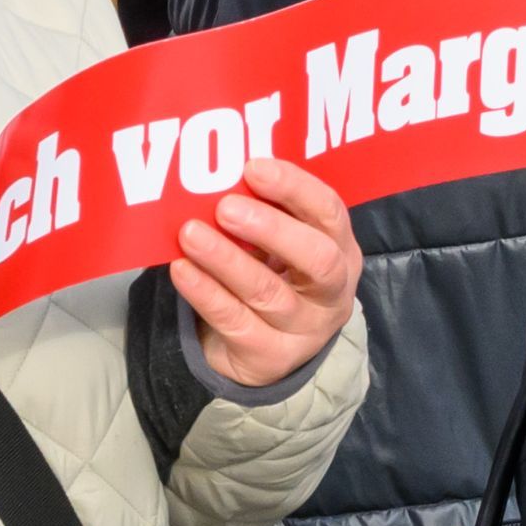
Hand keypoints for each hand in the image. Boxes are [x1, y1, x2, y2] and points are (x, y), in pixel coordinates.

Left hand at [172, 162, 361, 387]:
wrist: (268, 351)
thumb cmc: (276, 277)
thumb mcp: (287, 247)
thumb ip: (271, 214)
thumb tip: (228, 174)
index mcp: (344, 251)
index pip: (330, 212)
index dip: (295, 188)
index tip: (253, 168)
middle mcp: (334, 291)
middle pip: (316, 258)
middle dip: (271, 228)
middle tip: (225, 207)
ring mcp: (305, 329)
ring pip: (268, 292)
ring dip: (226, 259)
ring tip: (190, 234)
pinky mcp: (270, 357)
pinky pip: (235, 321)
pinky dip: (205, 293)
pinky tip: (182, 270)